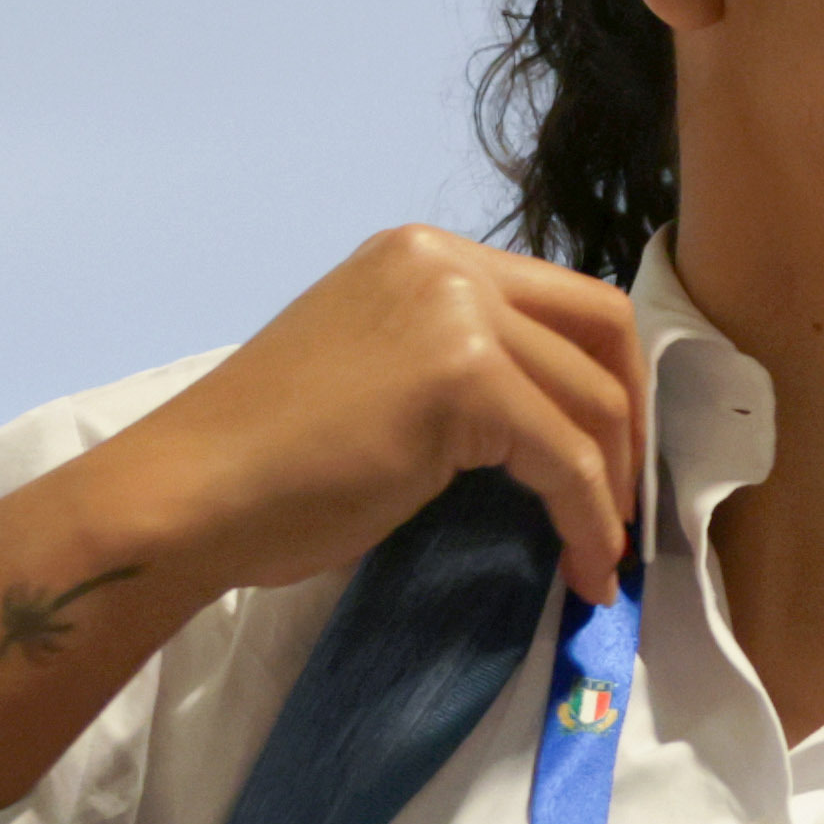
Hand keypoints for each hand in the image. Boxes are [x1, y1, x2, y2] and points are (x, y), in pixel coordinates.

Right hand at [92, 227, 647, 604]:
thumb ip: (456, 367)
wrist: (190, 495)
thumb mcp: (379, 376)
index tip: (612, 453)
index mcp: (422, 254)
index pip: (564, 300)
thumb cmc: (265, 462)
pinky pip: (568, 460)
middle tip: (626, 499)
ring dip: (613, 489)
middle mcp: (445, 264)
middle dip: (632, 419)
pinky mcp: (465, 379)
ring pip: (592, 402)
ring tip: (603, 554)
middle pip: (601, 330)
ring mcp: (456, 314)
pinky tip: (584, 569)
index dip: (609, 378)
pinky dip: (590, 522)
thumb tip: (545, 421)